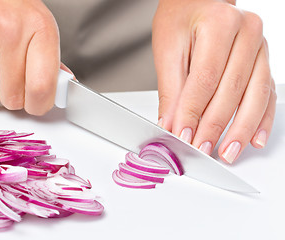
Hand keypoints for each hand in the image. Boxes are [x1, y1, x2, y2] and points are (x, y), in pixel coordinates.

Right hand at [0, 0, 59, 114]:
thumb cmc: (14, 5)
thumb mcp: (41, 26)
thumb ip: (51, 61)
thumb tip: (61, 88)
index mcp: (40, 30)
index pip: (42, 87)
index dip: (39, 105)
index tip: (37, 104)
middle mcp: (11, 32)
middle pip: (13, 98)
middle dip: (14, 95)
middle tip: (13, 78)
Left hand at [152, 0, 275, 162]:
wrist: (197, 1)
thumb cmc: (181, 19)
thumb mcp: (168, 49)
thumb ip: (172, 89)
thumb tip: (173, 124)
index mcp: (220, 24)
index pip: (206, 78)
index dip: (194, 111)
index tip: (183, 135)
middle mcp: (247, 33)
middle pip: (232, 90)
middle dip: (214, 125)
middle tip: (202, 148)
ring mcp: (260, 48)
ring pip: (255, 95)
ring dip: (240, 129)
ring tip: (228, 152)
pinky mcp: (263, 62)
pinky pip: (267, 94)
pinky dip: (261, 119)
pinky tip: (254, 138)